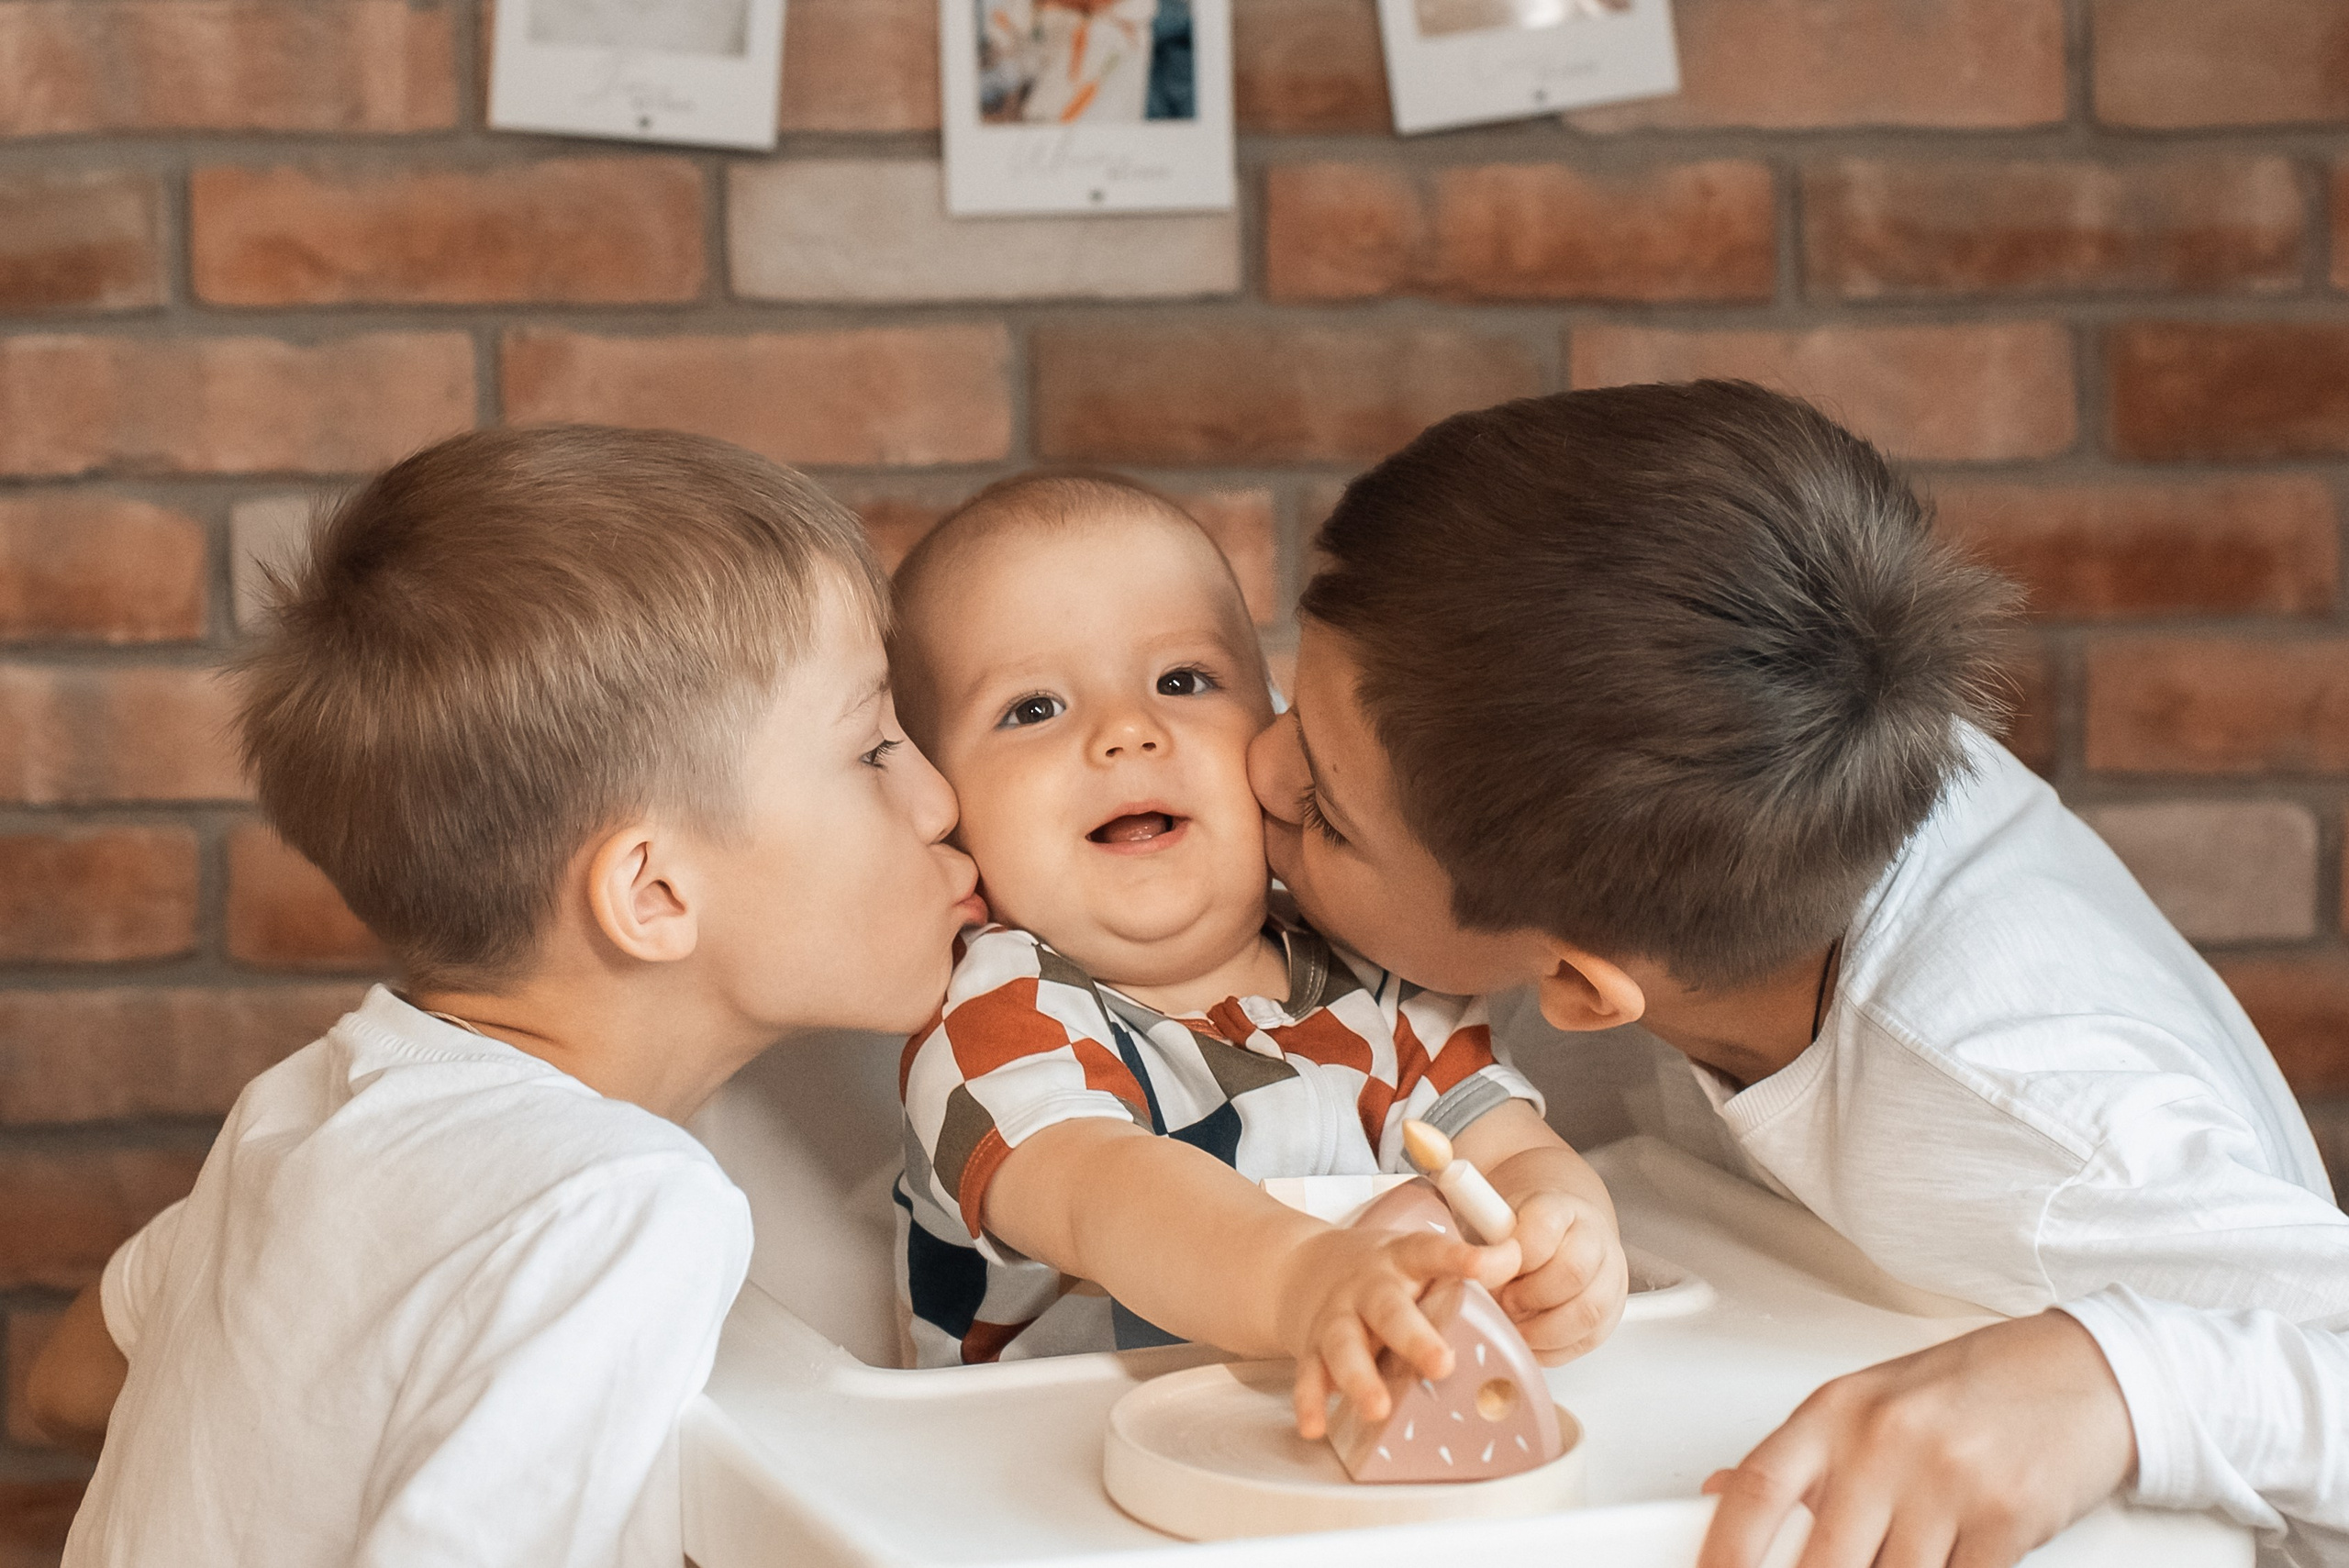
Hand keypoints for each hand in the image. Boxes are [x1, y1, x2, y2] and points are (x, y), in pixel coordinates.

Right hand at [1278, 1225, 1519, 1439]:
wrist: (1303, 1269)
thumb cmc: (1380, 1273)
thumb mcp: (1418, 1257)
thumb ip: (1465, 1265)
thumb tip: (1518, 1258)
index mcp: (1401, 1260)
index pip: (1432, 1252)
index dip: (1460, 1258)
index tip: (1486, 1265)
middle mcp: (1367, 1287)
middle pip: (1388, 1309)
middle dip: (1414, 1339)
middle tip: (1442, 1365)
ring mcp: (1336, 1318)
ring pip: (1344, 1346)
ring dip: (1360, 1379)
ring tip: (1378, 1408)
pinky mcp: (1311, 1348)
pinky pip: (1309, 1376)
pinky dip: (1310, 1402)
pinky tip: (1315, 1426)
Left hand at [1495, 1189, 1627, 1363]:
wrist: (1558, 1235)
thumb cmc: (1520, 1234)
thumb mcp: (1492, 1223)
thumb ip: (1479, 1241)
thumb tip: (1475, 1269)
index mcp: (1561, 1207)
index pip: (1544, 1227)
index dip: (1514, 1255)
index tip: (1489, 1269)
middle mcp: (1594, 1238)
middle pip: (1573, 1273)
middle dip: (1529, 1297)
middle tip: (1503, 1302)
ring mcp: (1610, 1275)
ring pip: (1588, 1312)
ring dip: (1543, 1329)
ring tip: (1514, 1326)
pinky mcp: (1612, 1312)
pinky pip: (1589, 1340)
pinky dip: (1553, 1349)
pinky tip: (1530, 1340)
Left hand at [1698, 1311, 2137, 1567]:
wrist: (2083, 1372)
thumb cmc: (1974, 1386)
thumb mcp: (1871, 1404)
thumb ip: (1805, 1456)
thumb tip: (1723, 1491)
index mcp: (1838, 1412)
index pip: (1758, 1490)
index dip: (1725, 1550)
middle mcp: (1885, 1441)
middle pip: (1821, 1559)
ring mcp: (1946, 1481)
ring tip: (1893, 1559)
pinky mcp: (2006, 1519)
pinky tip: (1942, 1564)